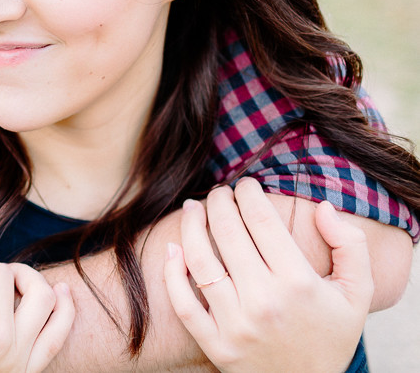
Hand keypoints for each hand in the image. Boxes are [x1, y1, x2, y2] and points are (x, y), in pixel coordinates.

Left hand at [164, 178, 372, 372]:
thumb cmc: (331, 335)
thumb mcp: (357, 294)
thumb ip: (350, 246)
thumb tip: (322, 206)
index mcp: (298, 283)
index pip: (261, 220)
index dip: (249, 194)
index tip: (246, 185)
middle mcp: (264, 301)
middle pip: (229, 233)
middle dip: (220, 202)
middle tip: (219, 192)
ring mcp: (235, 324)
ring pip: (201, 261)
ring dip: (192, 226)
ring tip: (193, 207)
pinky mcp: (214, 344)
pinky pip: (183, 303)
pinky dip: (173, 273)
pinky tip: (174, 248)